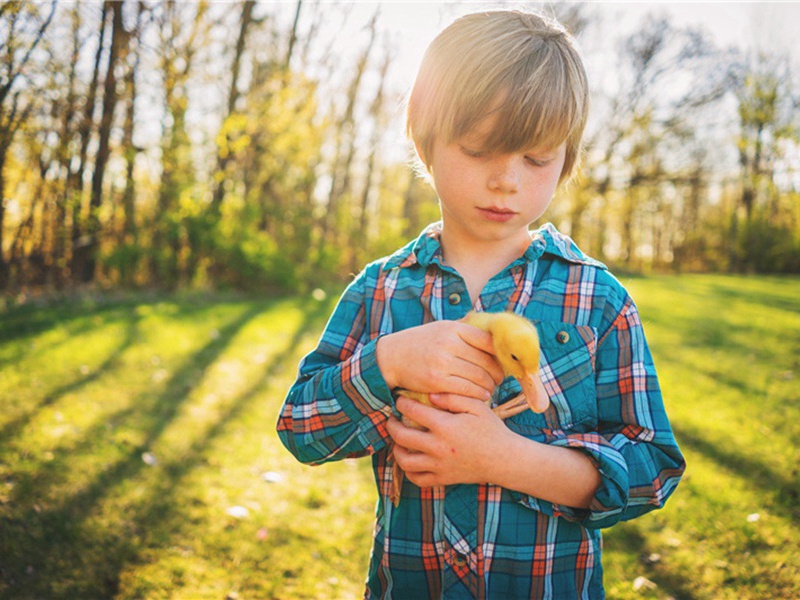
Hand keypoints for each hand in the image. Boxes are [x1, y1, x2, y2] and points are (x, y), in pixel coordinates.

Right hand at [376, 320, 503, 400]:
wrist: (391, 357)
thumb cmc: (420, 343)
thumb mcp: (441, 328)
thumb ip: (465, 331)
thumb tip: (495, 337)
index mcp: (453, 328)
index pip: (488, 341)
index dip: (500, 353)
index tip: (503, 361)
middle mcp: (449, 344)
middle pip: (487, 361)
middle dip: (498, 373)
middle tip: (499, 378)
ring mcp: (443, 363)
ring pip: (480, 378)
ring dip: (490, 385)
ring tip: (490, 387)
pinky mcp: (437, 382)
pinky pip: (467, 390)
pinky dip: (479, 394)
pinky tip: (481, 395)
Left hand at [386, 393, 511, 486]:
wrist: (504, 459)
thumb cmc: (491, 430)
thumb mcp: (477, 406)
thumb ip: (453, 397)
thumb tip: (429, 395)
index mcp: (446, 426)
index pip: (413, 411)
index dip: (402, 403)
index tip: (400, 400)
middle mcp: (438, 447)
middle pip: (402, 437)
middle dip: (391, 425)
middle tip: (391, 419)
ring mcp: (439, 466)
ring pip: (405, 461)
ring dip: (396, 450)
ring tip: (398, 441)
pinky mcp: (443, 479)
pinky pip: (417, 479)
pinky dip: (409, 471)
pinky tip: (410, 460)